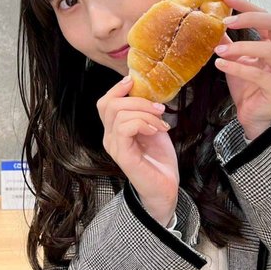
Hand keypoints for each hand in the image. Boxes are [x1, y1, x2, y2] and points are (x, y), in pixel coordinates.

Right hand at [97, 76, 177, 225]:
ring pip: (119, 113)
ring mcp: (114, 146)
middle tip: (159, 108)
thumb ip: (145, 112)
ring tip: (161, 123)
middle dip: (137, 100)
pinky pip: (125, 127)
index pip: (105, 102)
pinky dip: (143, 122)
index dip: (117, 88)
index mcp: (114, 129)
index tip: (134, 81)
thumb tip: (147, 90)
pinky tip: (155, 130)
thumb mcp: (152, 128)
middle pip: (109, 104)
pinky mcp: (123, 155)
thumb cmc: (159, 159)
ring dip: (145, 112)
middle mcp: (109, 137)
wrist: (165, 188)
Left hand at [214, 0, 270, 139]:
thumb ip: (227, 43)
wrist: (254, 117)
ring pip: (270, 50)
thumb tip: (210, 23)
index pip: (268, 17)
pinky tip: (220, 64)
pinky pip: (259, 74)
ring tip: (218, 50)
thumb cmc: (248, 87)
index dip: (249, 6)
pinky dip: (237, 67)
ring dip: (241, 46)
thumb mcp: (234, 60)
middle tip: (227, 21)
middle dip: (253, 17)